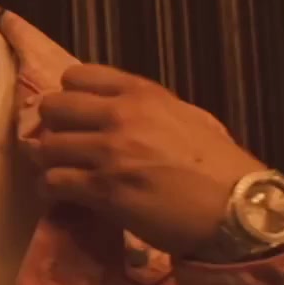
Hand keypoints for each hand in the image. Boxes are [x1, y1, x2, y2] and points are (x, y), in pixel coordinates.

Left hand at [22, 64, 261, 256]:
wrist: (236, 209)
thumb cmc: (221, 166)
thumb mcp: (188, 117)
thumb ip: (149, 109)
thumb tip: (118, 111)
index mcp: (142, 93)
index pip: (79, 75)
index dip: (69, 96)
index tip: (73, 115)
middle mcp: (120, 115)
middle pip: (54, 107)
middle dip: (51, 127)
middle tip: (60, 145)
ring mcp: (108, 152)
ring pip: (47, 146)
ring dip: (48, 161)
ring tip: (59, 173)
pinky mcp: (102, 189)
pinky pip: (53, 181)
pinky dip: (50, 189)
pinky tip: (60, 195)